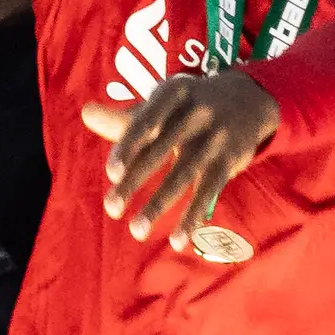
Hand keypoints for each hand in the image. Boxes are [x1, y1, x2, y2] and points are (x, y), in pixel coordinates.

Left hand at [78, 66, 280, 250]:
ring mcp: (215, 138)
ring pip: (182, 176)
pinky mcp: (230, 161)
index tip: (111, 173)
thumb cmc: (188, 105)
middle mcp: (196, 112)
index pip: (146, 122)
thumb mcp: (162, 103)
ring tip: (136, 231)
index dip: (128, 147)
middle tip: (112, 208)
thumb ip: (125, 119)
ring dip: (158, 206)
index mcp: (173, 93)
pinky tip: (178, 241)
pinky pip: (209, 192)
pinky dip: (192, 217)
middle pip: (159, 151)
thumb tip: (86, 113)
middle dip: (134, 182)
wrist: (249, 100)